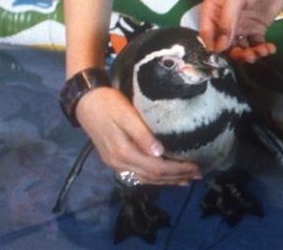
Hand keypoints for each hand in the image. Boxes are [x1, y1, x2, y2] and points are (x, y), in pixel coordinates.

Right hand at [75, 87, 200, 184]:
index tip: (196, 166)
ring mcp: (115, 163)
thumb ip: (142, 134)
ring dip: (166, 180)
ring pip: (144, 178)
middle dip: (176, 177)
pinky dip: (153, 177)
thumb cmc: (109, 104)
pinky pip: (137, 174)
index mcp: (123, 152)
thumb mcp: (126, 114)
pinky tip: (163, 176)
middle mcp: (119, 163)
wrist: (85, 102)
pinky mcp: (114, 160)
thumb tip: (160, 153)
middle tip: (198, 174)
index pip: (156, 167)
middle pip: (152, 176)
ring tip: (186, 179)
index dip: (177, 170)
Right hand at [200, 0, 282, 53]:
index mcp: (213, 10)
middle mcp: (225, 21)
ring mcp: (242, 25)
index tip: (224, 53)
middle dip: (234, 54)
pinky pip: (255, 44)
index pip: (207, 34)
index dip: (214, 46)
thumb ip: (227, 21)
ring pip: (240, 47)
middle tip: (248, 56)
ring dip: (248, 54)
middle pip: (224, 45)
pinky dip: (261, 50)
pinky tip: (270, 48)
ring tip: (261, 52)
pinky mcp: (257, 27)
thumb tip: (221, 46)